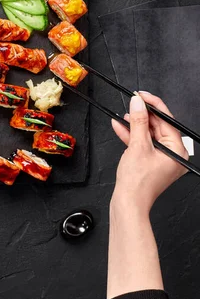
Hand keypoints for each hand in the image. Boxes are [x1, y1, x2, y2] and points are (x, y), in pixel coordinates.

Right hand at [111, 92, 188, 213]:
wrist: (128, 203)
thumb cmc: (138, 183)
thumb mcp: (138, 145)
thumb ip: (138, 121)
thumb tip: (138, 103)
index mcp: (178, 151)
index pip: (167, 121)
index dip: (153, 105)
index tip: (142, 95)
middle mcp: (173, 154)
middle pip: (158, 126)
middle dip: (142, 115)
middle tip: (132, 102)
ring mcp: (161, 159)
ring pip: (148, 134)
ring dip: (134, 124)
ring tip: (123, 114)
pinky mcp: (150, 162)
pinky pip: (142, 143)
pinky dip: (131, 135)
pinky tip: (120, 126)